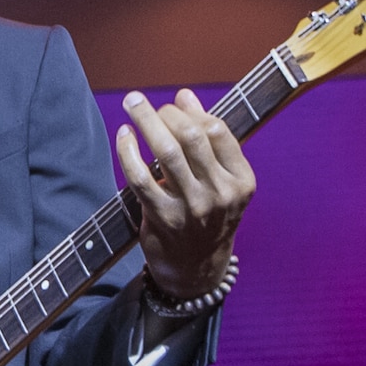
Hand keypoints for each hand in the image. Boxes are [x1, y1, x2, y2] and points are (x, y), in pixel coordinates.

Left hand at [113, 91, 252, 300]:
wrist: (197, 269)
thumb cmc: (208, 216)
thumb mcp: (221, 182)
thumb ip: (207, 140)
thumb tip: (185, 96)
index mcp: (241, 181)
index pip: (217, 130)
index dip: (191, 111)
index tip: (173, 104)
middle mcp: (220, 194)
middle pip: (191, 137)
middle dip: (165, 112)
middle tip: (144, 103)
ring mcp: (192, 208)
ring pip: (167, 152)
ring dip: (145, 121)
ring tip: (132, 103)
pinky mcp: (163, 219)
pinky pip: (141, 177)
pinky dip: (129, 151)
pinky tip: (124, 135)